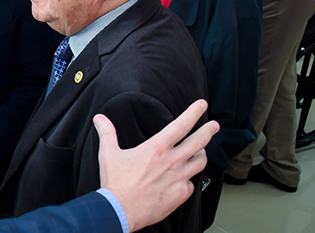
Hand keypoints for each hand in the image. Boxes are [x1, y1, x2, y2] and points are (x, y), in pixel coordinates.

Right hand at [96, 99, 217, 231]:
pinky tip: (184, 179)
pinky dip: (189, 179)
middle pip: (199, 142)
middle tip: (214, 125)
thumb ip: (107, 133)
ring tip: (200, 152)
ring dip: (201, 154)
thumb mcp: (108, 154)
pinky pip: (191, 183)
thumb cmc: (116, 184)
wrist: (121, 210)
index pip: (181, 125)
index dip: (194, 112)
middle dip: (209, 130)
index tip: (201, 105)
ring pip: (200, 162)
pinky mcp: (181, 194)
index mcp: (157, 148)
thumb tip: (100, 119)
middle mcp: (172, 161)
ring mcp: (179, 178)